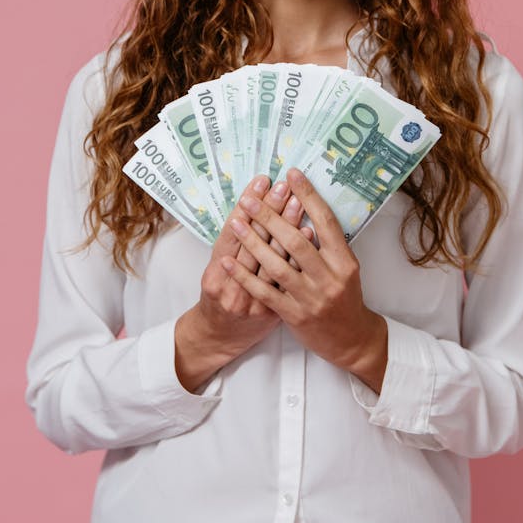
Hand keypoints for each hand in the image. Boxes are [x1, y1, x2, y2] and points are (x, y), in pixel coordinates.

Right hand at [173, 176, 305, 390]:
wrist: (220, 341)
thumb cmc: (221, 300)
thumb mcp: (217, 272)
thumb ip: (232, 246)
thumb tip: (253, 205)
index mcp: (214, 273)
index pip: (232, 231)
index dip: (246, 204)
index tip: (261, 181)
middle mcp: (229, 288)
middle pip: (252, 240)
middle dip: (269, 210)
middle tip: (282, 184)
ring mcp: (251, 302)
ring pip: (271, 257)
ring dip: (286, 226)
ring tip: (296, 200)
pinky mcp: (271, 312)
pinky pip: (288, 277)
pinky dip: (297, 254)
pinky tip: (309, 234)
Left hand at [220, 168, 388, 391]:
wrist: (351, 340)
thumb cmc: (345, 297)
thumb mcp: (345, 268)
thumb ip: (327, 244)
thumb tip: (304, 208)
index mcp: (344, 261)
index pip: (325, 221)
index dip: (309, 195)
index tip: (292, 174)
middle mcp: (329, 278)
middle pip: (296, 241)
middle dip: (271, 217)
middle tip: (251, 198)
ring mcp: (311, 298)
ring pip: (277, 265)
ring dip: (253, 242)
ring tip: (236, 222)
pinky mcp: (295, 316)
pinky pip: (264, 292)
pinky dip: (244, 276)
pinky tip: (227, 261)